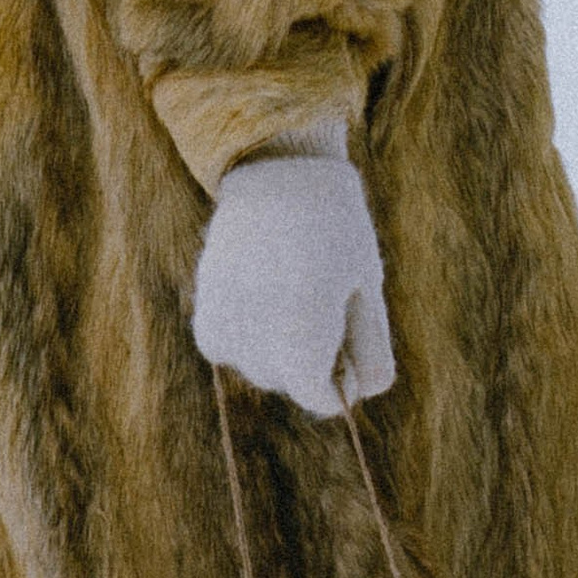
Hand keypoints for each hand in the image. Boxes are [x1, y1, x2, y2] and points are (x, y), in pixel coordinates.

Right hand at [190, 138, 395, 418]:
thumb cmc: (337, 232)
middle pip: (292, 381)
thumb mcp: (367, 289)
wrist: (276, 176)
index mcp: (303, 344)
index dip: (343, 373)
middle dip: (311, 353)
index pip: (324, 400)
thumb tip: (357, 395)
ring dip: (280, 341)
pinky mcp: (207, 325)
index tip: (346, 325)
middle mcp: (257, 349)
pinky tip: (262, 287)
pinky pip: (235, 349)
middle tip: (319, 287)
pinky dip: (251, 330)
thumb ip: (371, 351)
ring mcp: (225, 337)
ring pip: (263, 366)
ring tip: (289, 281)